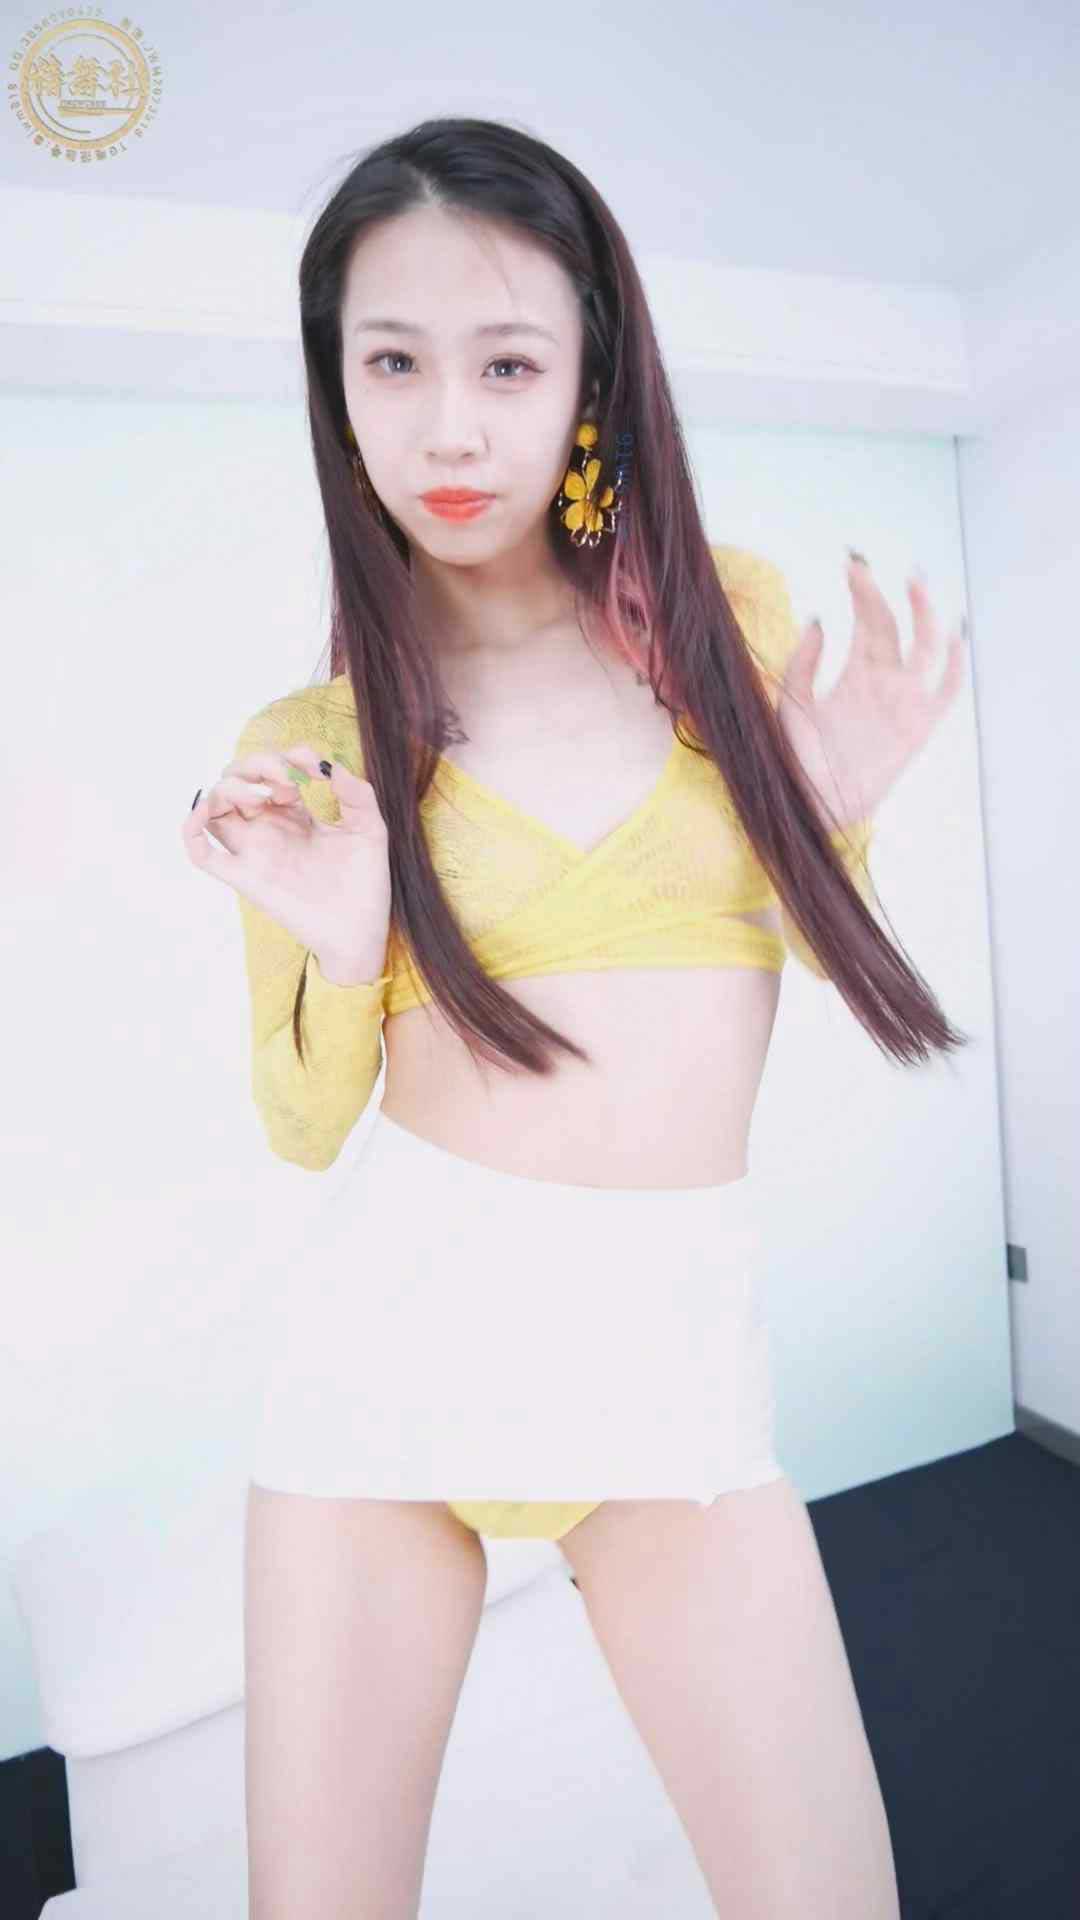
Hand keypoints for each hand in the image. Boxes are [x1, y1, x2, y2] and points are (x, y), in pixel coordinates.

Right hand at [180, 742, 391, 970]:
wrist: (360, 931)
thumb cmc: (365, 884)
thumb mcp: (370, 829)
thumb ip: (356, 793)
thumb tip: (329, 765)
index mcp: (296, 814)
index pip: (273, 770)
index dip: (289, 756)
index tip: (316, 767)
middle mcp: (269, 829)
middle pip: (237, 781)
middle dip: (255, 764)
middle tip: (287, 780)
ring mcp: (254, 851)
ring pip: (215, 808)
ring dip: (229, 789)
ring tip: (263, 798)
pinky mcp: (246, 878)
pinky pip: (203, 854)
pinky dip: (191, 830)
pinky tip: (203, 812)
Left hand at [776, 555, 967, 829]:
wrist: (810, 806)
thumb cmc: (796, 758)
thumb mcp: (790, 703)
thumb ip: (802, 663)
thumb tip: (816, 619)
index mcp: (857, 673)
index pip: (870, 620)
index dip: (864, 590)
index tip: (852, 562)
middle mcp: (884, 682)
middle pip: (895, 626)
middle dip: (886, 593)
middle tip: (868, 564)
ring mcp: (904, 702)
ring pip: (927, 647)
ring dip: (925, 614)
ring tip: (914, 583)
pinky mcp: (918, 727)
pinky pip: (947, 691)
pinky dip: (956, 665)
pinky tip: (955, 633)